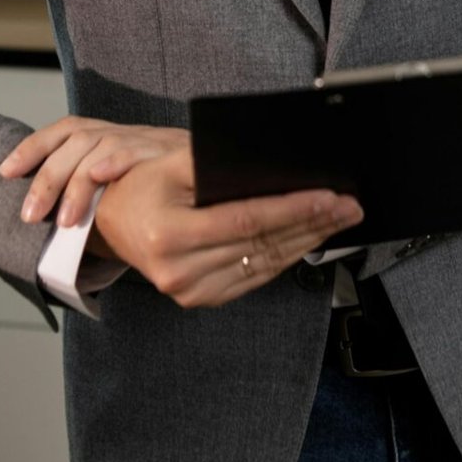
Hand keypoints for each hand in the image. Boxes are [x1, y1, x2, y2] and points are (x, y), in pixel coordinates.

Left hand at [0, 115, 187, 228]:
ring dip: (74, 182)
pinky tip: (101, 176)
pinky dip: (115, 160)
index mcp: (109, 138)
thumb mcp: (132, 186)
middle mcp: (123, 132)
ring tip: (63, 221)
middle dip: (45, 178)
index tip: (5, 171)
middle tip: (29, 216)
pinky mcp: (169, 148)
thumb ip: (101, 196)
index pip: (63, 131)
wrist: (226, 171)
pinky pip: (136, 148)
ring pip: (97, 145)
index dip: (32, 147)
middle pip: (73, 140)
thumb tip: (58, 224)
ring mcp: (145, 138)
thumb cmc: (173, 188)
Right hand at [92, 144, 362, 308]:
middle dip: (311, 224)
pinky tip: (308, 239)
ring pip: (264, 264)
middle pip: (261, 244)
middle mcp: (179, 271)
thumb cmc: (142, 188)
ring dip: (306, 241)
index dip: (291, 209)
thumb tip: (270, 163)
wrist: (113, 224)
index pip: (245, 221)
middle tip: (348, 206)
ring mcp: (191, 291)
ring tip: (338, 220)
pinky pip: (254, 277)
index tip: (328, 197)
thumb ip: (213, 162)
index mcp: (169, 234)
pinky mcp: (202, 299)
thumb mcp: (170, 163)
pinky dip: (285, 257)